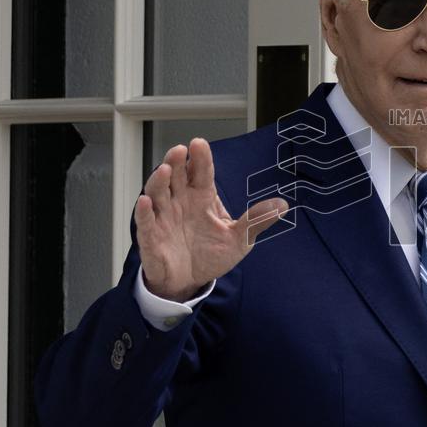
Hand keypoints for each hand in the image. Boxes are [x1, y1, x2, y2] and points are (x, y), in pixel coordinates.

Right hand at [134, 137, 287, 301]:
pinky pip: (145, 223)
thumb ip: (256, 221)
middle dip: (177, 162)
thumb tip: (282, 205)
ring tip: (165, 170)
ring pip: (157, 194)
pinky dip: (143, 212)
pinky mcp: (151, 238)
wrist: (191, 282)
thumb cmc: (211, 255)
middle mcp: (180, 202)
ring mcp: (164, 218)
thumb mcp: (239, 239)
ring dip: (158, 181)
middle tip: (180, 150)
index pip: (201, 173)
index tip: (200, 144)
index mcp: (201, 198)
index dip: (201, 159)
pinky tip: (144, 202)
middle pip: (176, 177)